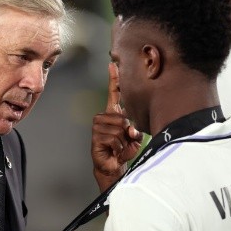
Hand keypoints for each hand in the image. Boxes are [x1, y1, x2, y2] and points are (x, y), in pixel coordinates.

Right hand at [91, 63, 142, 191]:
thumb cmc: (124, 150)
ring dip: (123, 141)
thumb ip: (135, 130)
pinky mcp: (95, 137)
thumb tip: (129, 128)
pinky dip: (118, 147)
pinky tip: (114, 151)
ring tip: (119, 147)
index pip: (114, 94)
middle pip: (122, 117)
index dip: (114, 79)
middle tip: (124, 141)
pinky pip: (113, 138)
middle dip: (128, 132)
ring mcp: (98, 127)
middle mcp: (104, 117)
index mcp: (114, 114)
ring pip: (118, 128)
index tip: (113, 64)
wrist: (113, 166)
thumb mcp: (135, 138)